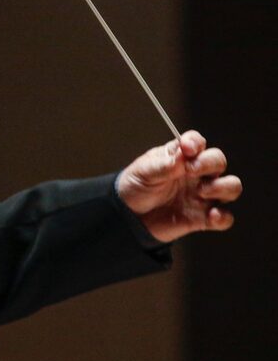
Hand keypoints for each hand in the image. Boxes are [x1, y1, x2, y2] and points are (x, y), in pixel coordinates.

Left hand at [118, 130, 241, 243]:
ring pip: (231, 186)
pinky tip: (211, 216)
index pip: (196, 142)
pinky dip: (223, 217)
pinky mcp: (203, 217)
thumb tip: (182, 155)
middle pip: (218, 161)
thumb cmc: (136, 186)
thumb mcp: (144, 172)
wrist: (129, 216)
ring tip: (202, 192)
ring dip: (223, 187)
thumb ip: (164, 165)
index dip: (195, 143)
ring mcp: (202, 195)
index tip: (187, 149)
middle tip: (192, 171)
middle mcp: (196, 173)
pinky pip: (225, 217)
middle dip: (210, 164)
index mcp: (180, 157)